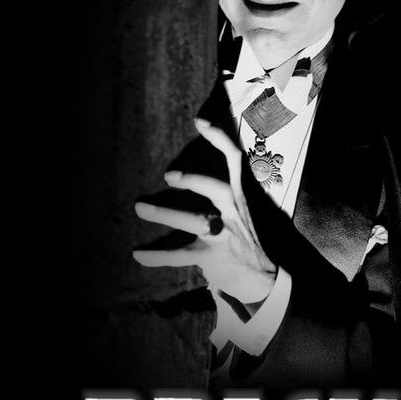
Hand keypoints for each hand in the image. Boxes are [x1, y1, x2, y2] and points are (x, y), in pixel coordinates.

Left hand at [133, 118, 275, 302]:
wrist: (262, 278)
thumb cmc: (243, 239)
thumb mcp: (239, 211)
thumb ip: (221, 194)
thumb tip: (189, 174)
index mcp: (238, 196)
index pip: (235, 160)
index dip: (219, 138)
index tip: (200, 121)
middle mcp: (233, 212)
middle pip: (216, 188)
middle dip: (193, 180)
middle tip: (168, 177)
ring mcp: (223, 235)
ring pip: (193, 221)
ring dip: (163, 213)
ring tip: (139, 207)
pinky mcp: (211, 257)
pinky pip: (180, 254)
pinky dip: (158, 255)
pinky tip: (139, 254)